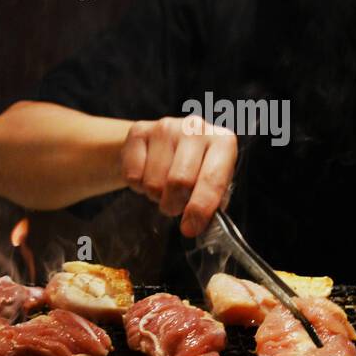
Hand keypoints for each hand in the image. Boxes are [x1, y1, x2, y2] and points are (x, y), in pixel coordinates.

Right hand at [121, 116, 236, 237]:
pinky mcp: (138, 130)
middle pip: (179, 181)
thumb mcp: (212, 183)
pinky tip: (148, 174)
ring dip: (156, 195)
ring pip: (153, 182)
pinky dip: (138, 186)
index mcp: (223, 142)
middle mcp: (196, 128)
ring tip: (163, 187)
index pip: (212, 179)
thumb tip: (200, 224)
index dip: (200, 208)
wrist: (163, 144)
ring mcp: (166, 126)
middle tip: (174, 207)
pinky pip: (133, 175)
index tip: (190, 228)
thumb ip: (212, 203)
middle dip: (173, 205)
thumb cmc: (195, 168)